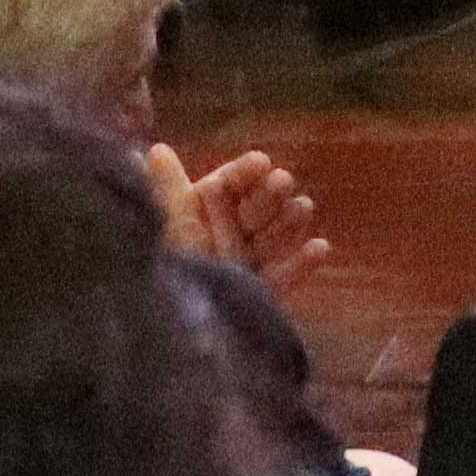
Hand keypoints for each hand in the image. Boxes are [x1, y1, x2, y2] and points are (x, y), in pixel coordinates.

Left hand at [148, 140, 330, 288]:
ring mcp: (254, 257)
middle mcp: (236, 227)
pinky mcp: (265, 288)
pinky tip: (320, 247)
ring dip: (290, 220)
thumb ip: (168, 189)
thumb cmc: (167, 265)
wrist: (164, 326)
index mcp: (212, 205)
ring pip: (277, 234)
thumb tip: (155, 149)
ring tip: (302, 208)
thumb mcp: (167, 224)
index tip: (258, 163)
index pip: (233, 180)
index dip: (246, 172)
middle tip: (281, 182)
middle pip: (259, 205)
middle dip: (270, 194)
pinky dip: (302, 263)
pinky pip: (286, 275)